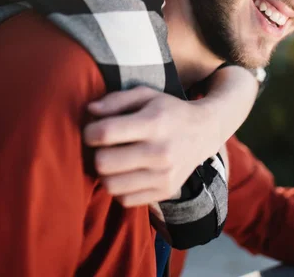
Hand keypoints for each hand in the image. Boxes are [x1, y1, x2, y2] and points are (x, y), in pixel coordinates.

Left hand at [83, 86, 216, 206]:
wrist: (204, 131)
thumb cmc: (168, 110)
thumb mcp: (146, 94)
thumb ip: (116, 100)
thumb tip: (90, 111)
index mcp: (153, 123)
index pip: (106, 133)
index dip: (89, 132)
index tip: (92, 131)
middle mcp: (159, 152)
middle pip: (104, 162)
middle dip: (96, 153)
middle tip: (102, 147)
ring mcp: (163, 175)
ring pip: (111, 185)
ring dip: (105, 173)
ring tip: (112, 161)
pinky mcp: (165, 191)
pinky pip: (125, 199)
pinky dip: (118, 188)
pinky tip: (125, 174)